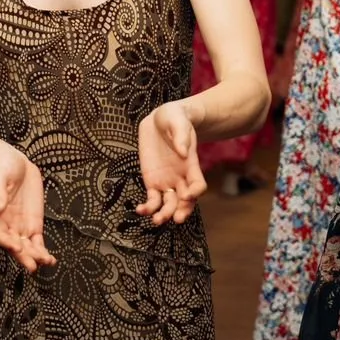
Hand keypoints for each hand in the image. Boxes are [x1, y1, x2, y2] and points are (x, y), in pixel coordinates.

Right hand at [0, 144, 53, 271]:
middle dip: (24, 256)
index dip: (7, 243)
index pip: (0, 235)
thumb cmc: (2, 168)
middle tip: (34, 265)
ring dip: (36, 256)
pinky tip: (50, 260)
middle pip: (15, 246)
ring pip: (28, 247)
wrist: (14, 162)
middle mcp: (9, 224)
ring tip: (47, 262)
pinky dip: (43, 251)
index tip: (17, 247)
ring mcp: (22, 225)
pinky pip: (38, 241)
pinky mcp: (34, 222)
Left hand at [135, 101, 206, 225]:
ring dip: (164, 214)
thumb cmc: (174, 118)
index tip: (187, 195)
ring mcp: (167, 181)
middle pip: (186, 201)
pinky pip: (152, 199)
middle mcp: (181, 177)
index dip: (195, 192)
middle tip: (176, 218)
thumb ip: (181, 135)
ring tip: (156, 220)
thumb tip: (183, 151)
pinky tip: (141, 210)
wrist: (160, 119)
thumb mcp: (178, 121)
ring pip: (169, 204)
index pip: (198, 185)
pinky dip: (148, 207)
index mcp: (191, 165)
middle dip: (182, 211)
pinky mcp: (152, 181)